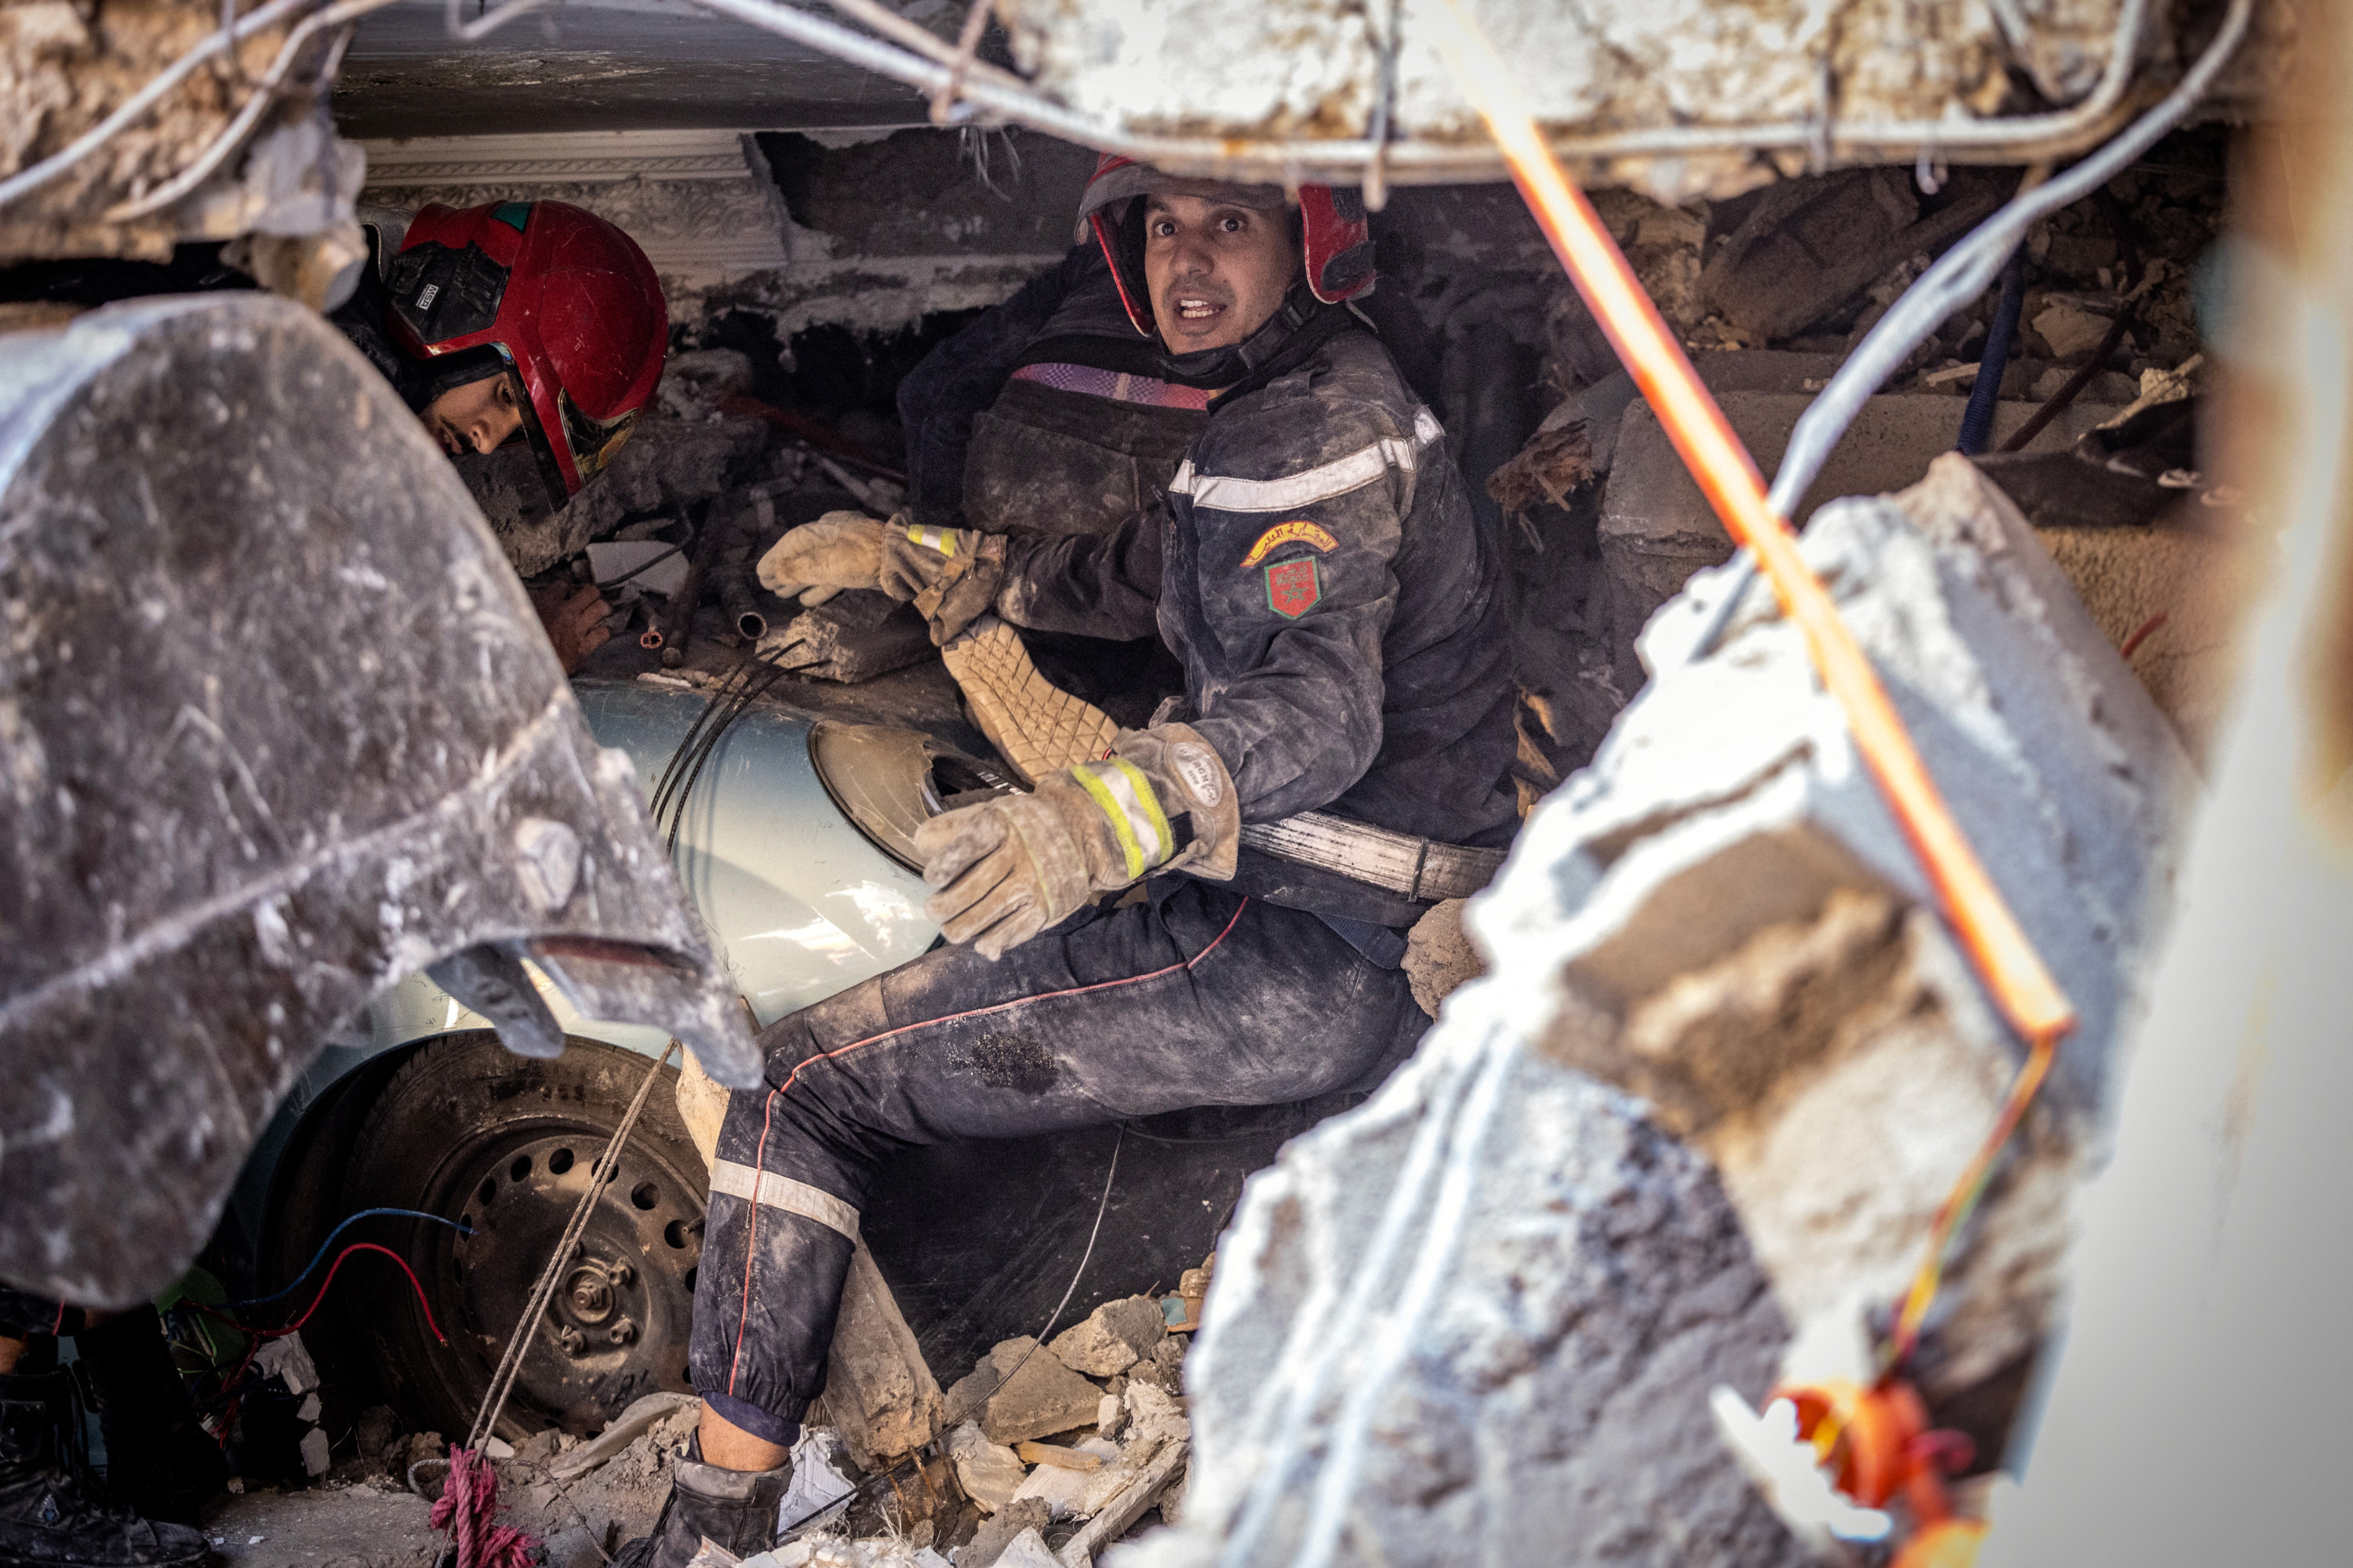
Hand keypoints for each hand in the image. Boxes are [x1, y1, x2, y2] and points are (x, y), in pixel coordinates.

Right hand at [529, 581, 613, 673]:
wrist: (530, 668)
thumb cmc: (524, 644)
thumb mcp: (524, 620)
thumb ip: (535, 609)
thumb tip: (543, 605)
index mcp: (547, 604)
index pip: (562, 585)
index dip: (565, 590)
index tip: (565, 595)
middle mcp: (565, 612)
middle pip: (590, 592)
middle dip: (592, 595)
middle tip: (591, 600)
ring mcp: (577, 628)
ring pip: (601, 608)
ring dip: (603, 610)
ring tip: (601, 612)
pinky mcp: (585, 646)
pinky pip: (603, 633)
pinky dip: (603, 632)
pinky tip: (600, 633)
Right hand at [756, 511, 887, 603]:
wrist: (903, 561)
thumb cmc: (863, 558)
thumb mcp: (827, 563)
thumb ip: (799, 569)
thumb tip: (775, 572)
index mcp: (823, 529)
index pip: (791, 543)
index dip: (775, 559)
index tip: (761, 574)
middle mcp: (834, 537)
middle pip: (803, 555)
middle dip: (785, 572)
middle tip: (769, 586)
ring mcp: (848, 551)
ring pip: (817, 567)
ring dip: (799, 581)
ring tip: (783, 594)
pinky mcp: (861, 566)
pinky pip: (833, 576)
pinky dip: (819, 587)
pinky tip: (807, 600)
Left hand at [913, 791, 1093, 959]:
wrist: (1079, 828)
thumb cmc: (1021, 824)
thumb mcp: (989, 810)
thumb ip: (953, 827)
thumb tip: (920, 846)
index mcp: (999, 825)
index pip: (960, 852)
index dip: (940, 871)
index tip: (933, 879)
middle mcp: (1017, 854)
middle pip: (968, 890)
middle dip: (943, 908)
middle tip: (934, 911)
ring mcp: (1033, 882)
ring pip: (986, 915)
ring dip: (960, 929)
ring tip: (951, 929)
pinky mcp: (1046, 906)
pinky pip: (1013, 932)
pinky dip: (993, 942)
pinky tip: (981, 944)